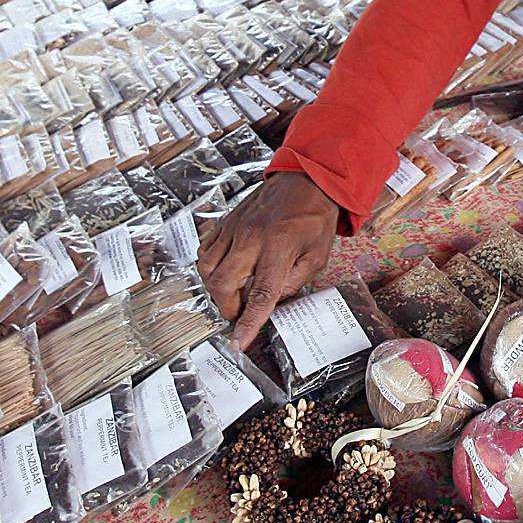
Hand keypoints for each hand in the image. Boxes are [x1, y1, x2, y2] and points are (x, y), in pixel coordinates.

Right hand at [198, 170, 340, 348]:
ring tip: (233, 291)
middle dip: (227, 306)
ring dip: (216, 287)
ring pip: (206, 268)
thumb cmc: (314, 218)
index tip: (239, 343)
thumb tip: (272, 303)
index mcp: (279, 248)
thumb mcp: (317, 256)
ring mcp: (234, 228)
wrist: (306, 180)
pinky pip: (204, 250)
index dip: (248, 322)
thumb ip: (294, 283)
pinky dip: (210, 266)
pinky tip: (226, 269)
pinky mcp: (225, 222)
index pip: (260, 294)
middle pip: (222, 283)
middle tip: (239, 312)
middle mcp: (251, 238)